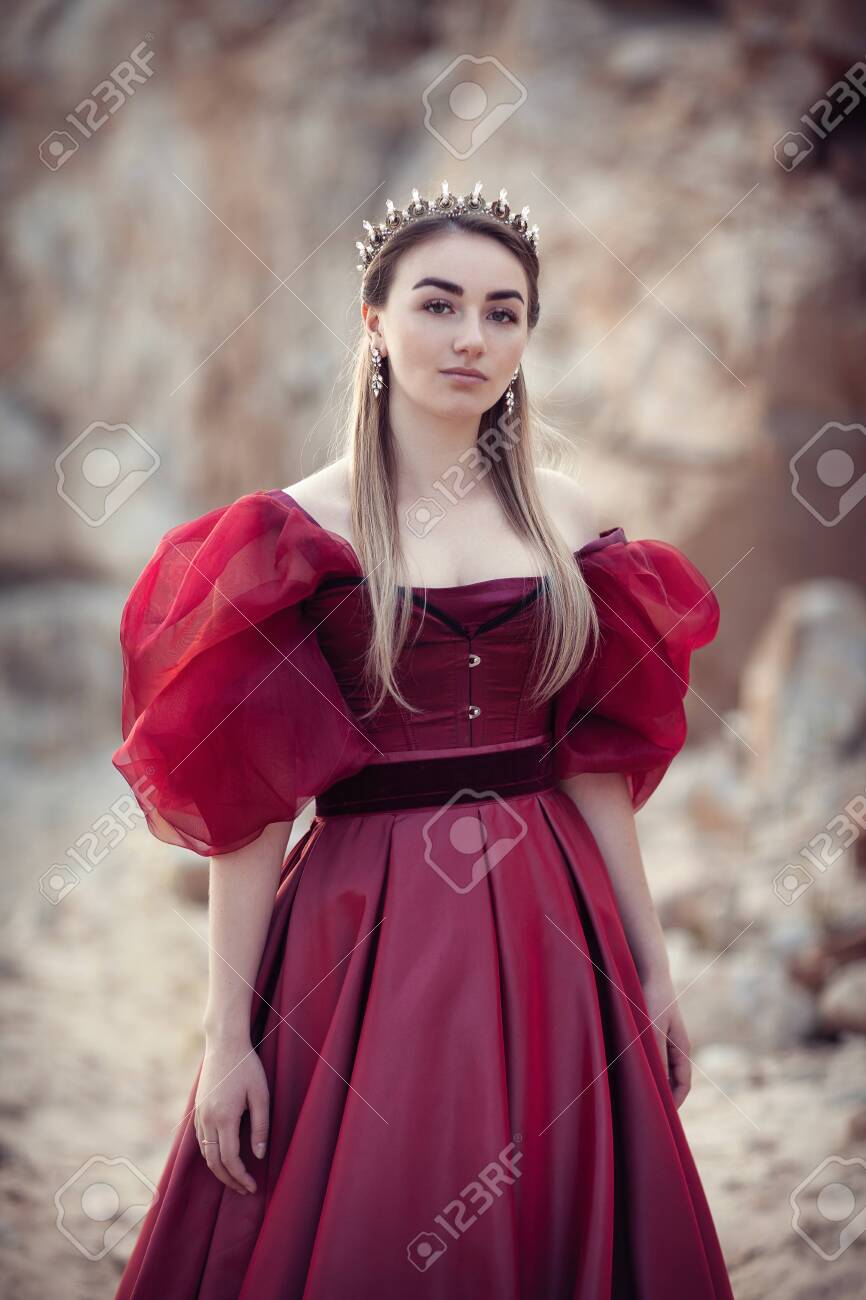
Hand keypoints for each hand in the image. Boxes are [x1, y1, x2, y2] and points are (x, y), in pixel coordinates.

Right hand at [194, 1036, 269, 1193]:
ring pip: (205, 1153)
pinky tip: (222, 1157)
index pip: (230, 1159)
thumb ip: (261, 1126)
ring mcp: (199, 1115)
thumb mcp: (261, 1095)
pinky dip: (210, 1154)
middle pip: (214, 1162)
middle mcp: (207, 1120)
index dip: (240, 1177)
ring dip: (218, 1169)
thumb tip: (259, 1156)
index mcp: (224, 1118)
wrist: (224, 1044)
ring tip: (235, 1178)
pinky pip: (200, 1140)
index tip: (252, 1187)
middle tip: (244, 1189)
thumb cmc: (247, 1067)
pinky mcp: (197, 1110)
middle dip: (229, 1180)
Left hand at [639, 971, 692, 1108]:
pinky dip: (641, 1065)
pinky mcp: (649, 1029)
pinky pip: (648, 1055)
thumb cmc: (652, 998)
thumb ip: (656, 1057)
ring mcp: (662, 1036)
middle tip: (645, 1112)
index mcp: (681, 1047)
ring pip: (658, 1067)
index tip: (662, 1118)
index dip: (674, 1103)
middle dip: (662, 1095)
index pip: (683, 1084)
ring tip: (632, 1094)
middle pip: (672, 1078)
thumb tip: (657, 1086)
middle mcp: (674, 1044)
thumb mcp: (653, 1030)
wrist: (648, 969)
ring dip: (650, 1080)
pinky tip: (624, 1069)